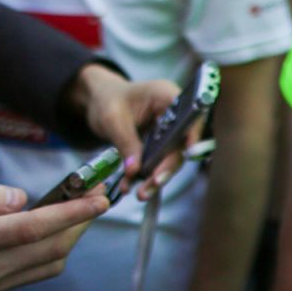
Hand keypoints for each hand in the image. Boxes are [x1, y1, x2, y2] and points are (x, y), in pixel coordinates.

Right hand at [0, 181, 106, 290]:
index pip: (36, 227)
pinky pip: (32, 273)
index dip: (73, 211)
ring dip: (72, 238)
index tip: (100, 196)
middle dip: (83, 221)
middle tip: (100, 194)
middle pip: (53, 248)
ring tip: (82, 209)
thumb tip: (19, 198)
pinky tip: (53, 230)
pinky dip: (52, 251)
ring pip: (48, 264)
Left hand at [68, 65, 184, 197]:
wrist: (99, 101)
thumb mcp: (113, 120)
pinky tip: (128, 186)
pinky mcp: (159, 145)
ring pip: (170, 158)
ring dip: (156, 177)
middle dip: (167, 166)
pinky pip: (156, 163)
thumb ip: (126, 143)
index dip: (192, 134)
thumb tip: (135, 170)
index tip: (189, 153)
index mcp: (167, 97)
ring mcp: (167, 131)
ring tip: (142, 193)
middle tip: (154, 183)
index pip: (189, 116)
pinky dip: (143, 176)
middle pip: (180, 143)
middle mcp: (173, 114)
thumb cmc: (107, 101)